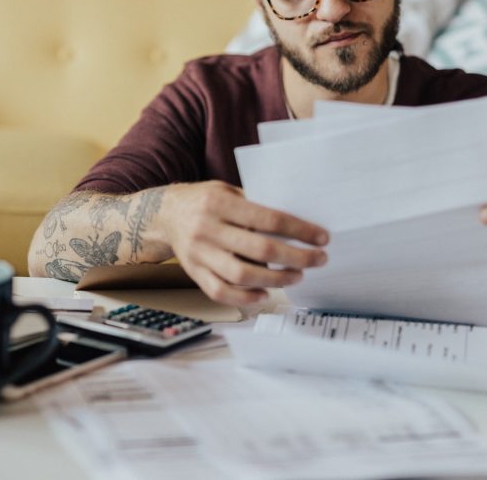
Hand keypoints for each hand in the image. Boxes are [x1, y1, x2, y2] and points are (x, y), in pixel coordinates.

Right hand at [159, 181, 328, 305]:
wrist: (164, 214)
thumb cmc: (204, 200)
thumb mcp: (228, 190)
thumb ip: (255, 204)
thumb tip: (297, 221)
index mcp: (219, 203)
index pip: (268, 219)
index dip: (299, 230)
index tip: (321, 237)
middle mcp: (207, 229)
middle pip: (260, 250)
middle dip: (296, 258)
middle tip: (318, 259)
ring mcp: (199, 254)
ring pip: (242, 275)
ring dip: (276, 280)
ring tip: (296, 276)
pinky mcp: (194, 273)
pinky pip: (221, 292)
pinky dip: (246, 297)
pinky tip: (265, 293)